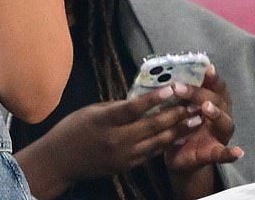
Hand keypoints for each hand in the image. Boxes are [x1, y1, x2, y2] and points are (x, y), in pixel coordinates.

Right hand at [17, 87, 193, 197]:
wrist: (60, 161)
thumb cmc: (71, 129)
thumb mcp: (90, 110)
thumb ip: (115, 107)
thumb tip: (138, 101)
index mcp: (104, 121)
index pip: (133, 108)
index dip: (154, 99)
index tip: (173, 88)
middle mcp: (116, 140)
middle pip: (151, 126)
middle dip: (174, 114)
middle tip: (193, 103)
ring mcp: (123, 156)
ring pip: (156, 142)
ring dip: (177, 130)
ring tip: (194, 120)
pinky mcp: (127, 166)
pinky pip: (151, 153)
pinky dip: (166, 143)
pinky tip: (178, 136)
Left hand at [164, 67, 243, 198]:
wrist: (177, 156)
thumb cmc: (179, 125)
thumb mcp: (177, 107)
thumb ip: (177, 93)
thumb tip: (165, 72)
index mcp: (210, 102)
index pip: (215, 86)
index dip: (212, 77)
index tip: (207, 67)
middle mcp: (219, 116)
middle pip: (217, 100)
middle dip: (199, 92)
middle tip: (179, 87)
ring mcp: (219, 135)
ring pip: (224, 122)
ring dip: (216, 114)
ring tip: (207, 107)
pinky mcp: (214, 153)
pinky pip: (224, 153)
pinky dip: (231, 153)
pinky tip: (238, 152)